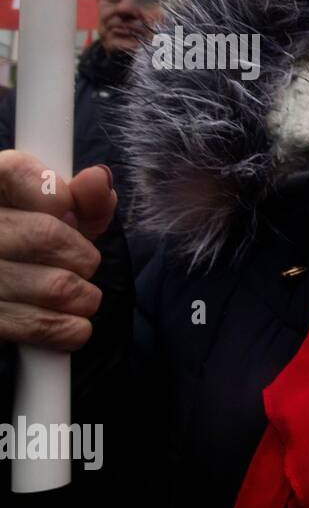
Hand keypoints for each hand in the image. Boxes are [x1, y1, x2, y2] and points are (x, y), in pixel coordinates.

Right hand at [0, 150, 116, 350]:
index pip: (29, 179)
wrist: (5, 278)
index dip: (63, 201)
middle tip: (82, 264)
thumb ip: (83, 197)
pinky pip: (42, 326)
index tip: (68, 216)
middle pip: (48, 236)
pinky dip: (72, 328)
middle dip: (83, 255)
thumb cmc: (28, 241)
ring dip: (84, 296)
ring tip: (78, 294)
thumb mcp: (52, 211)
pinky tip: (72, 323)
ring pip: (56, 287)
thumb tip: (99, 180)